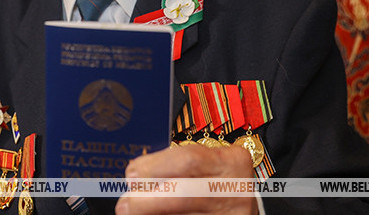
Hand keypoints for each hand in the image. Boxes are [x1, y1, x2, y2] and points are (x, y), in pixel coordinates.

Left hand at [116, 144, 257, 214]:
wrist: (242, 207)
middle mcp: (234, 189)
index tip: (132, 173)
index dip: (155, 166)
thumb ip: (176, 165)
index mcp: (230, 162)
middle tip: (126, 202)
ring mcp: (230, 213)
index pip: (188, 159)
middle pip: (183, 193)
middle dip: (148, 198)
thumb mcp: (207, 165)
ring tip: (133, 211)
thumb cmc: (220, 181)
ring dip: (152, 213)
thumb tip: (135, 175)